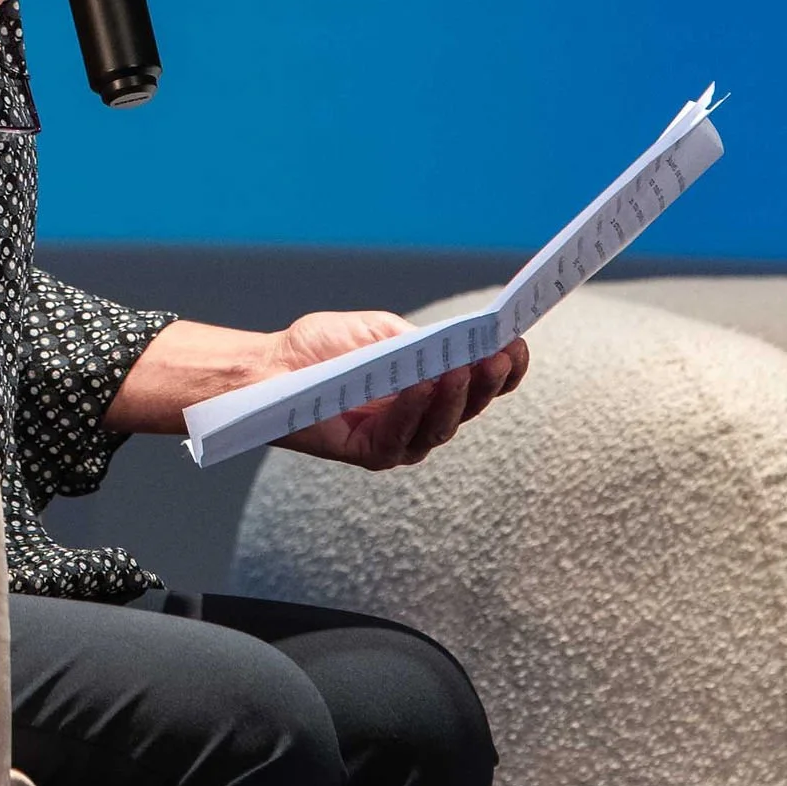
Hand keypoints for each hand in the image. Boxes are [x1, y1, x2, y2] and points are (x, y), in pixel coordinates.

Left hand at [276, 310, 529, 468]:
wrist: (270, 366)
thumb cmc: (321, 347)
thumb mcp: (379, 332)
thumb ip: (418, 341)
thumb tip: (458, 344)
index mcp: (430, 386)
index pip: (479, 383)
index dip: (504, 368)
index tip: (517, 342)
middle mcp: (421, 417)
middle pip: (469, 406)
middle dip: (489, 381)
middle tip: (500, 354)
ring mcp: (398, 439)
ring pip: (441, 426)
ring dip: (456, 397)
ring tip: (464, 367)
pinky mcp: (370, 453)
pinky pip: (400, 437)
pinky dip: (413, 409)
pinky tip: (423, 386)